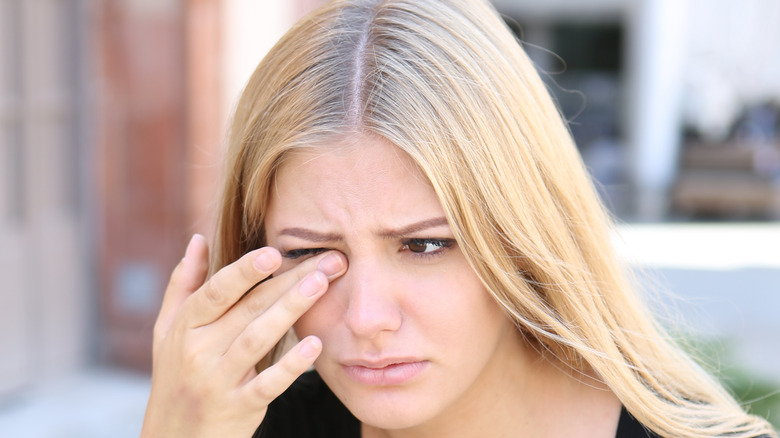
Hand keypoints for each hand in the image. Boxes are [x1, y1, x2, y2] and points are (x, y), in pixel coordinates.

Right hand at [140, 234, 346, 436]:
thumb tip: (198, 239)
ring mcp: (218, 381)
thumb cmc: (175, 375)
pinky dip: (291, 365)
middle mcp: (198, 351)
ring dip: (292, 309)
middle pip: (249, 308)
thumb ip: (184, 284)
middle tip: (328, 261)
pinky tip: (315, 344)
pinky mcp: (238, 408)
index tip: (275, 251)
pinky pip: (268, 384)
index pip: (216, 291)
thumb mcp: (167, 330)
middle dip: (289, 280)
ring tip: (322, 285)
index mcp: (185, 327)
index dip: (245, 270)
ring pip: (258, 338)